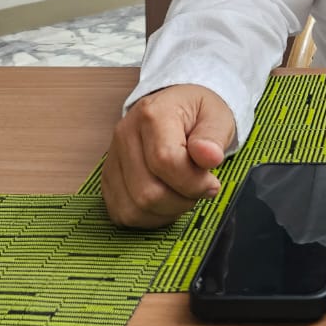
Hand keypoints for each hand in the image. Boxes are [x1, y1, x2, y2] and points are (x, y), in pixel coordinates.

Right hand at [101, 84, 235, 228]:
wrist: (176, 108)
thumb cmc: (197, 113)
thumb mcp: (216, 116)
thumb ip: (213, 137)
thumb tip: (210, 156)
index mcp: (152, 114)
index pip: (165, 161)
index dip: (192, 182)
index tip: (212, 183)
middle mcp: (125, 135)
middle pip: (147, 191)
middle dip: (182, 200)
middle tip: (200, 188)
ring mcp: (113, 158)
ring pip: (134, 208)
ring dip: (167, 211)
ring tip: (184, 193)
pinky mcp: (108, 179)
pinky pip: (123, 213)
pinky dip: (150, 217)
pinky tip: (167, 201)